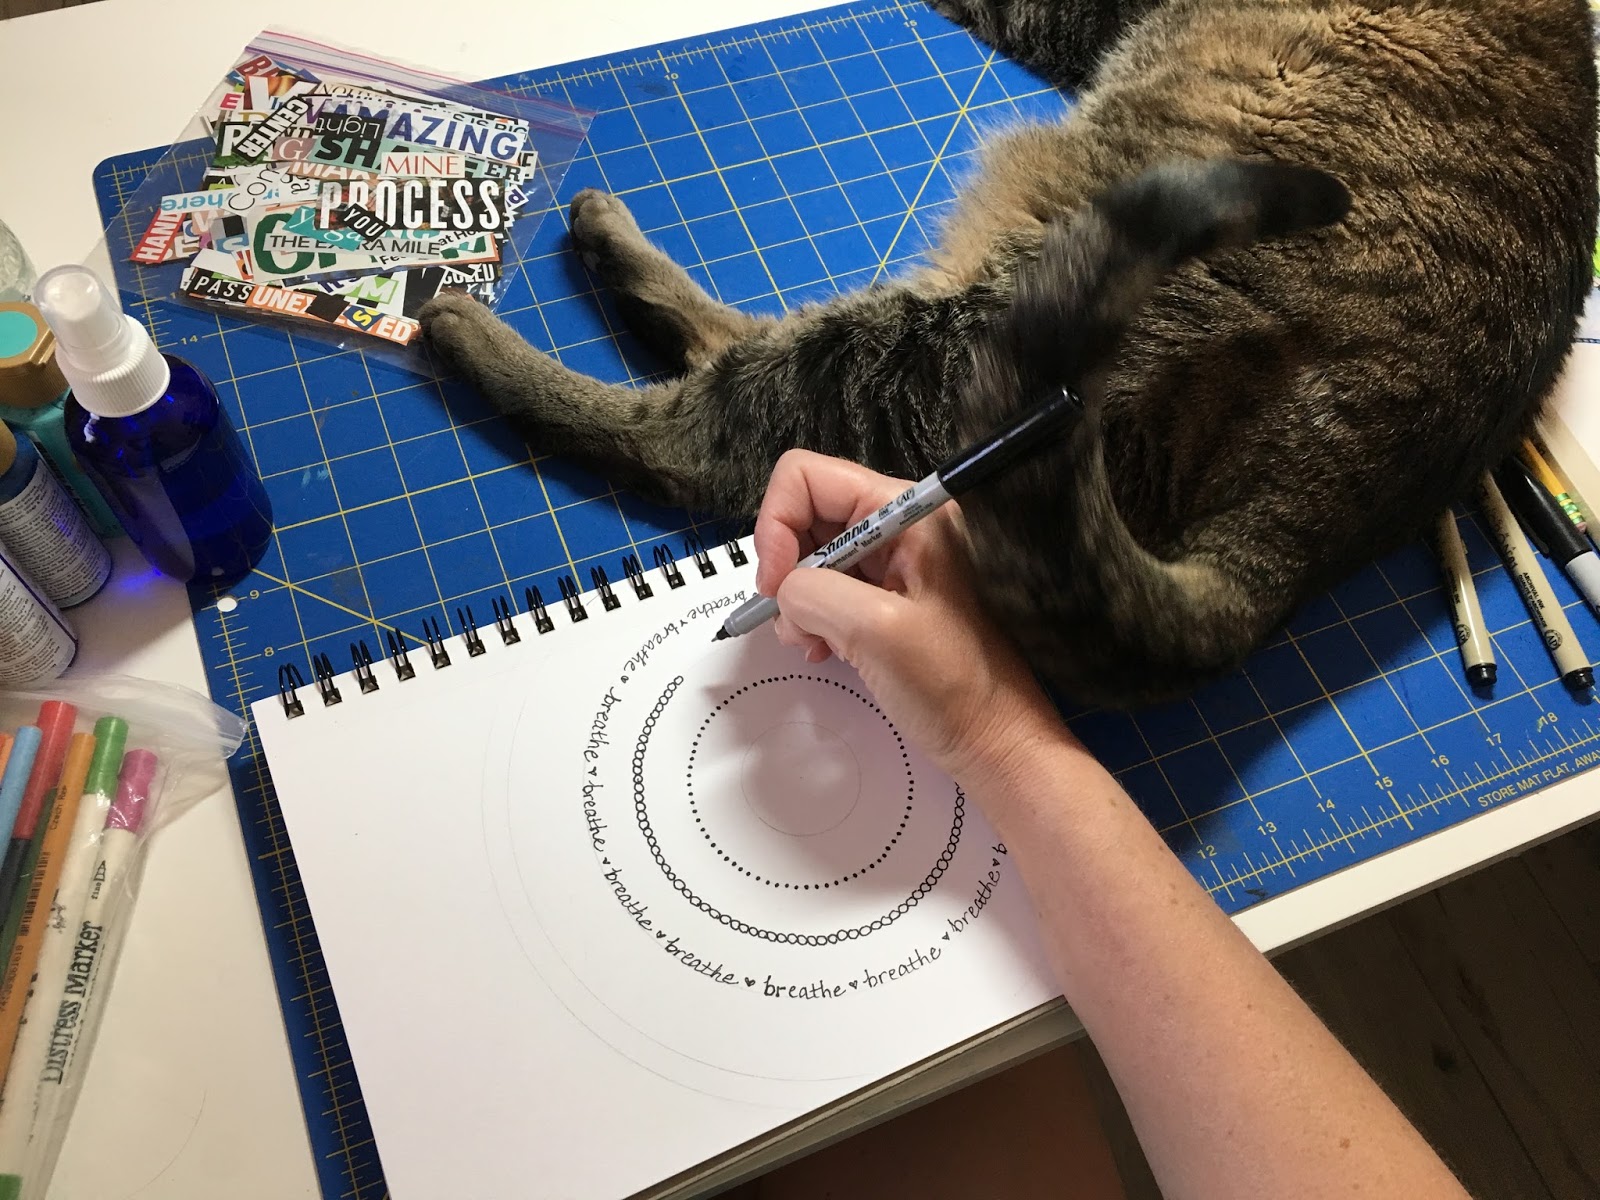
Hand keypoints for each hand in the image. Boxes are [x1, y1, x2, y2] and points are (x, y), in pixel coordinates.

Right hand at [752, 449, 1063, 781]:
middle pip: (805, 514)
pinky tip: (824, 650)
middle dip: (786, 567)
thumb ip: (815, 592)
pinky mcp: (883, 599)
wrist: (993, 741)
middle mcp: (897, 525)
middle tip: (792, 620)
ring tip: (813, 643)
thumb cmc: (954, 686)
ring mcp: (891, 563)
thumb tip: (783, 591)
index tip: (776, 584)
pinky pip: (825, 591)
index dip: (777, 524)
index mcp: (907, 510)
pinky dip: (810, 618)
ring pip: (809, 557)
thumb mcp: (876, 629)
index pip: (808, 477)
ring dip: (796, 600)